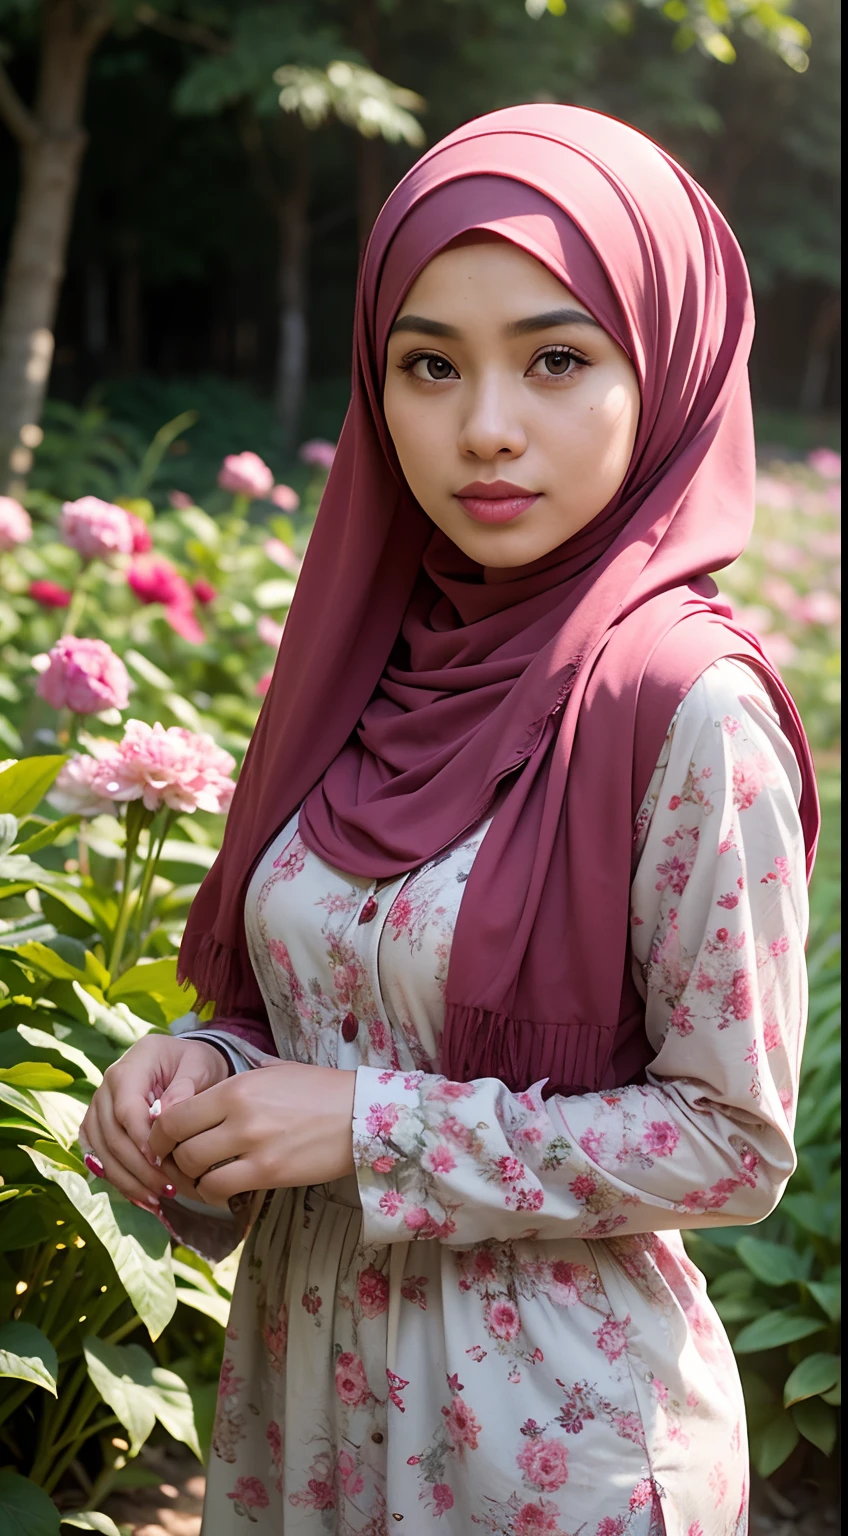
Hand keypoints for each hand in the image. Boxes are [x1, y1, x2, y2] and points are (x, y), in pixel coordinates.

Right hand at [78, 1034, 230, 1210]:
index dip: (141, 1139)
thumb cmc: (192, 1062)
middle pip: (112, 1135)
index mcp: (128, 1069)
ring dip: (127, 1180)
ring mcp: (98, 1108)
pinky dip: (117, 1179)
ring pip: (102, 1151)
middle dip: (138, 1168)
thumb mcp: (199, 1065)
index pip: (127, 1109)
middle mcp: (106, 1088)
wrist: (182, 1059)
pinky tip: (139, 1196)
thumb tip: (165, 1115)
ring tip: (156, 1200)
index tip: (163, 1162)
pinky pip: (99, 1157)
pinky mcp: (97, 1126)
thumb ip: (184, 1087)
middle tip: (167, 1190)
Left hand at [147, 1061, 356, 1207]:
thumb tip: (214, 1088)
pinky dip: (214, 1194)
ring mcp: (254, 1146)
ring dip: (192, 1179)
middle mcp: (239, 1115)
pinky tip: (222, 1190)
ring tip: (201, 1179)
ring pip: (196, 1171)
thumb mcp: (277, 1071)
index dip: (159, 1134)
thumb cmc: (321, 1090)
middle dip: (173, 1159)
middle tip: (179, 1165)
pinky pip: (221, 1190)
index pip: (175, 1115)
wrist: (362, 1115)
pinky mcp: (269, 1172)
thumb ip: (242, 1078)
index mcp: (236, 1086)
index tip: (163, 1142)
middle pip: (180, 1146)